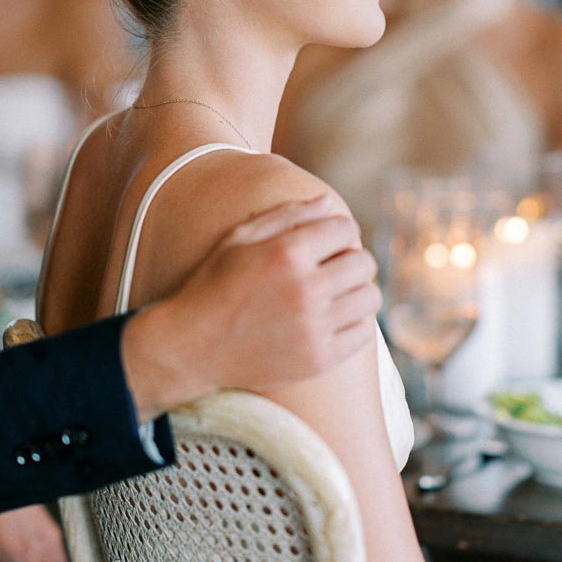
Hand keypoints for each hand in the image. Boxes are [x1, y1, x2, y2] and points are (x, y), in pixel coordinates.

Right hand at [123, 194, 380, 417]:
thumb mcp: (239, 239)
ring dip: (356, 291)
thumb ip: (287, 216)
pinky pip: (363, 333)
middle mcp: (304, 290)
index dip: (338, 231)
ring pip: (369, 298)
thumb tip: (327, 203)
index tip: (327, 242)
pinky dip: (354, 324)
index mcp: (286, 253)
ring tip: (335, 294)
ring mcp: (313, 328)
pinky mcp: (318, 359)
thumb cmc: (214, 285)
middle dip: (351, 259)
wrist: (192, 347)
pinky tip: (332, 320)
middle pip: (363, 262)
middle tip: (333, 268)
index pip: (345, 228)